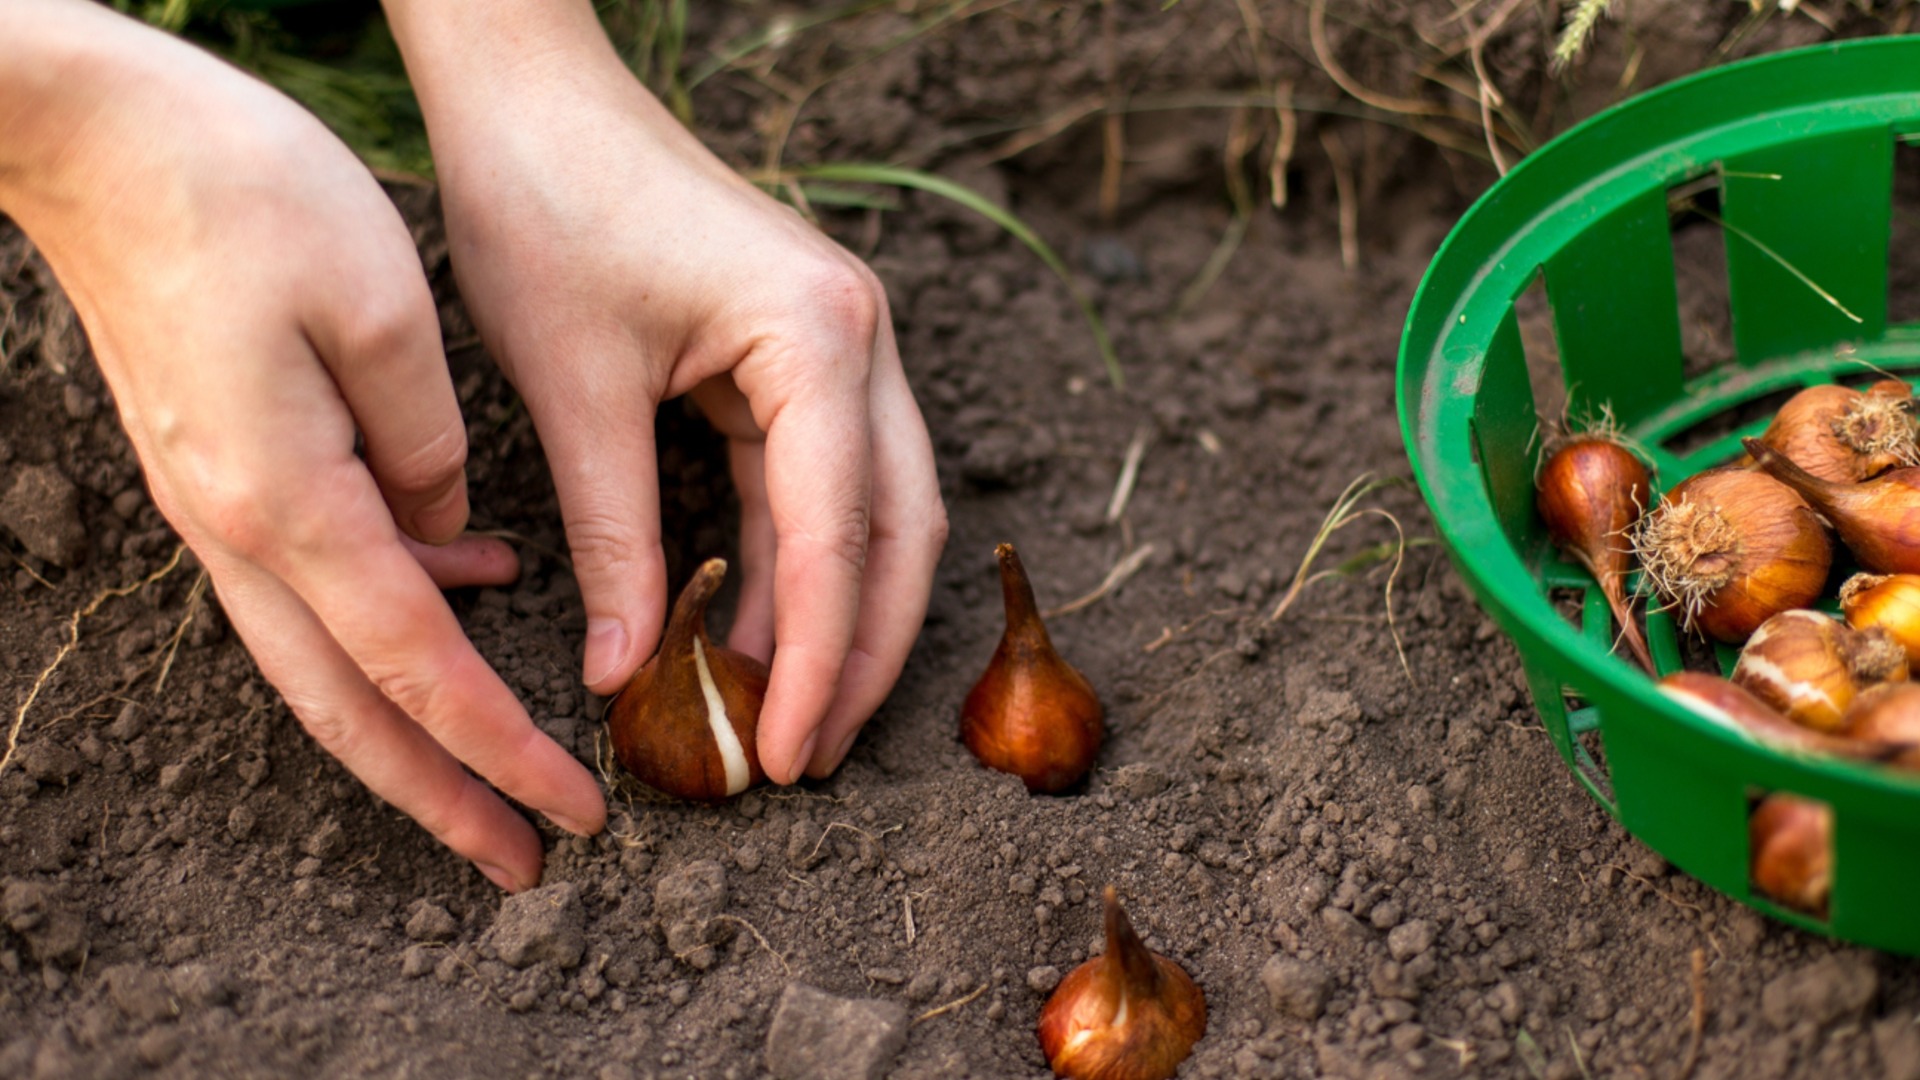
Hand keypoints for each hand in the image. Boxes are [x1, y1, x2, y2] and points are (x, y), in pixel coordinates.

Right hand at [0, 0, 604, 889]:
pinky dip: (390, 614)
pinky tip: (472, 581)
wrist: (90, 131)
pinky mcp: (220, 468)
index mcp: (293, 502)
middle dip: (443, 796)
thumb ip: (429, 445)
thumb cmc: (239, 189)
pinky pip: (312, 579)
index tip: (574, 812)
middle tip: (524, 861)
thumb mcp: (380, 307)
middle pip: (352, 707)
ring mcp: (219, 504)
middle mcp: (242, 528)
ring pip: (324, 661)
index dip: (500, 752)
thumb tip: (453, 537)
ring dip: (412, 729)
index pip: (419, 668)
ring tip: (498, 774)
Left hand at [386, 2, 947, 782]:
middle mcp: (860, 339)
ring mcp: (842, 344)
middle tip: (811, 756)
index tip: (790, 752)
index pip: (838, 533)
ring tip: (789, 715)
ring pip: (877, 512)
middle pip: (898, 530)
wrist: (533, 94)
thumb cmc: (546, 208)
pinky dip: (796, 562)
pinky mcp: (803, 354)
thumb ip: (616, 537)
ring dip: (838, 614)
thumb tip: (628, 673)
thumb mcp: (574, 390)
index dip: (820, 658)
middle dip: (863, 652)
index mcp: (818, 337)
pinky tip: (758, 630)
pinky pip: (822, 480)